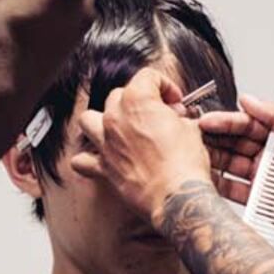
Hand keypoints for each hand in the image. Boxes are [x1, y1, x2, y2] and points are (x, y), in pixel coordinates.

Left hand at [69, 69, 215, 223]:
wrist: (177, 197)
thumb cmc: (184, 165)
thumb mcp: (191, 130)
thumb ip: (178, 118)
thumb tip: (176, 121)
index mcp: (137, 100)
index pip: (147, 77)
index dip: (165, 86)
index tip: (174, 101)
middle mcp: (115, 118)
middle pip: (119, 95)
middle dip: (140, 103)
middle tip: (159, 117)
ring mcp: (105, 142)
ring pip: (88, 120)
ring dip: (102, 121)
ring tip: (119, 128)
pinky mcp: (103, 167)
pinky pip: (82, 160)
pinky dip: (87, 159)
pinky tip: (100, 158)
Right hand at [198, 96, 273, 247]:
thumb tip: (250, 99)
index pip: (246, 125)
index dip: (226, 122)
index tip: (206, 121)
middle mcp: (269, 156)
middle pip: (233, 144)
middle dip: (213, 139)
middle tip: (191, 138)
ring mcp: (264, 179)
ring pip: (230, 167)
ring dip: (212, 161)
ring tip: (192, 157)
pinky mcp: (261, 202)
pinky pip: (234, 193)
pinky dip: (219, 187)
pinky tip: (204, 180)